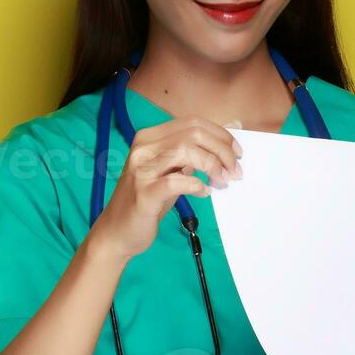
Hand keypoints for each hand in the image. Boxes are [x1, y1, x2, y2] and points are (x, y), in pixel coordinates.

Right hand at [88, 116, 242, 260]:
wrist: (117, 231)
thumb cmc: (148, 200)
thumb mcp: (171, 171)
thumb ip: (193, 154)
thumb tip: (229, 135)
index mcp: (150, 137)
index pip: (192, 123)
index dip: (220, 135)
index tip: (237, 153)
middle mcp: (143, 148)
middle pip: (193, 133)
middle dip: (222, 150)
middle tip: (235, 171)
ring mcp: (141, 169)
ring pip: (186, 151)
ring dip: (213, 165)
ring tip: (222, 181)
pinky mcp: (144, 193)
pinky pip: (176, 182)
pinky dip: (196, 185)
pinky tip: (204, 193)